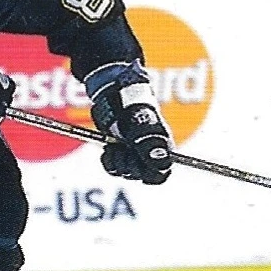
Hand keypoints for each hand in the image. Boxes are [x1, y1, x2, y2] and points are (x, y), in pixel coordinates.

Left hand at [88, 60, 171, 183]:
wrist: (114, 94)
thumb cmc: (132, 106)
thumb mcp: (141, 124)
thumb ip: (150, 143)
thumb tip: (161, 162)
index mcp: (161, 146)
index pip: (161, 173)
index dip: (151, 174)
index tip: (139, 166)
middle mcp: (148, 152)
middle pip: (141, 175)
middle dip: (130, 166)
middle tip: (123, 150)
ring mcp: (132, 153)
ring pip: (125, 172)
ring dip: (118, 161)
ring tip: (114, 146)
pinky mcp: (119, 151)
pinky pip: (113, 167)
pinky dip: (109, 160)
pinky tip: (109, 149)